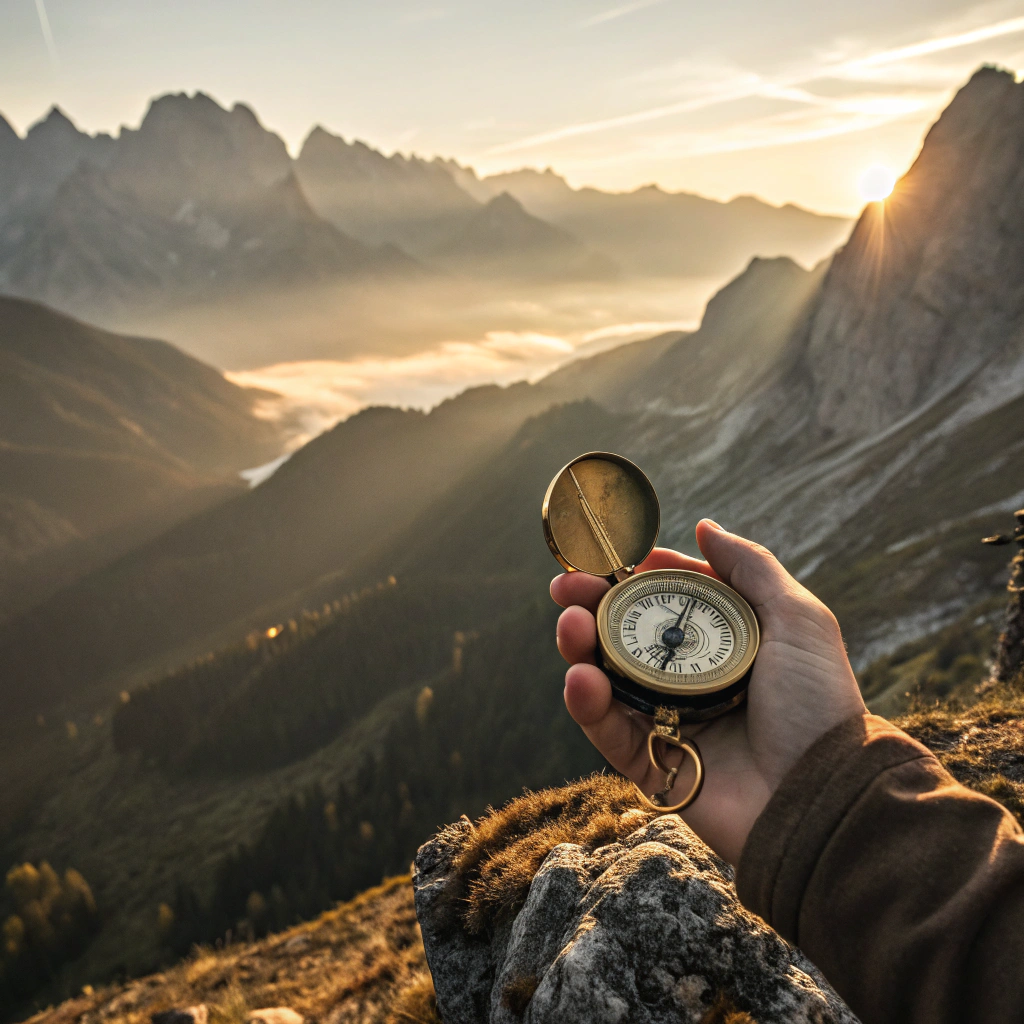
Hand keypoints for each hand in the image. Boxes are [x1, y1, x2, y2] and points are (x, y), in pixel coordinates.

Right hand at [551, 520, 865, 865]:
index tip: (613, 556)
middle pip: (628, 636)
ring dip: (580, 648)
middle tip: (565, 586)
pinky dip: (587, 704)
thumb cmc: (818, 706)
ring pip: (609, 679)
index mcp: (726, 644)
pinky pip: (608, 731)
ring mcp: (670, 721)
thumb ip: (751, 568)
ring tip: (570, 626)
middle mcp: (693, 679)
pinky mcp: (652, 764)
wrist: (823, 800)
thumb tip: (706, 525)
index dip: (638, 576)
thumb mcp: (798, 621)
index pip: (670, 600)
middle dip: (592, 606)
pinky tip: (579, 678)